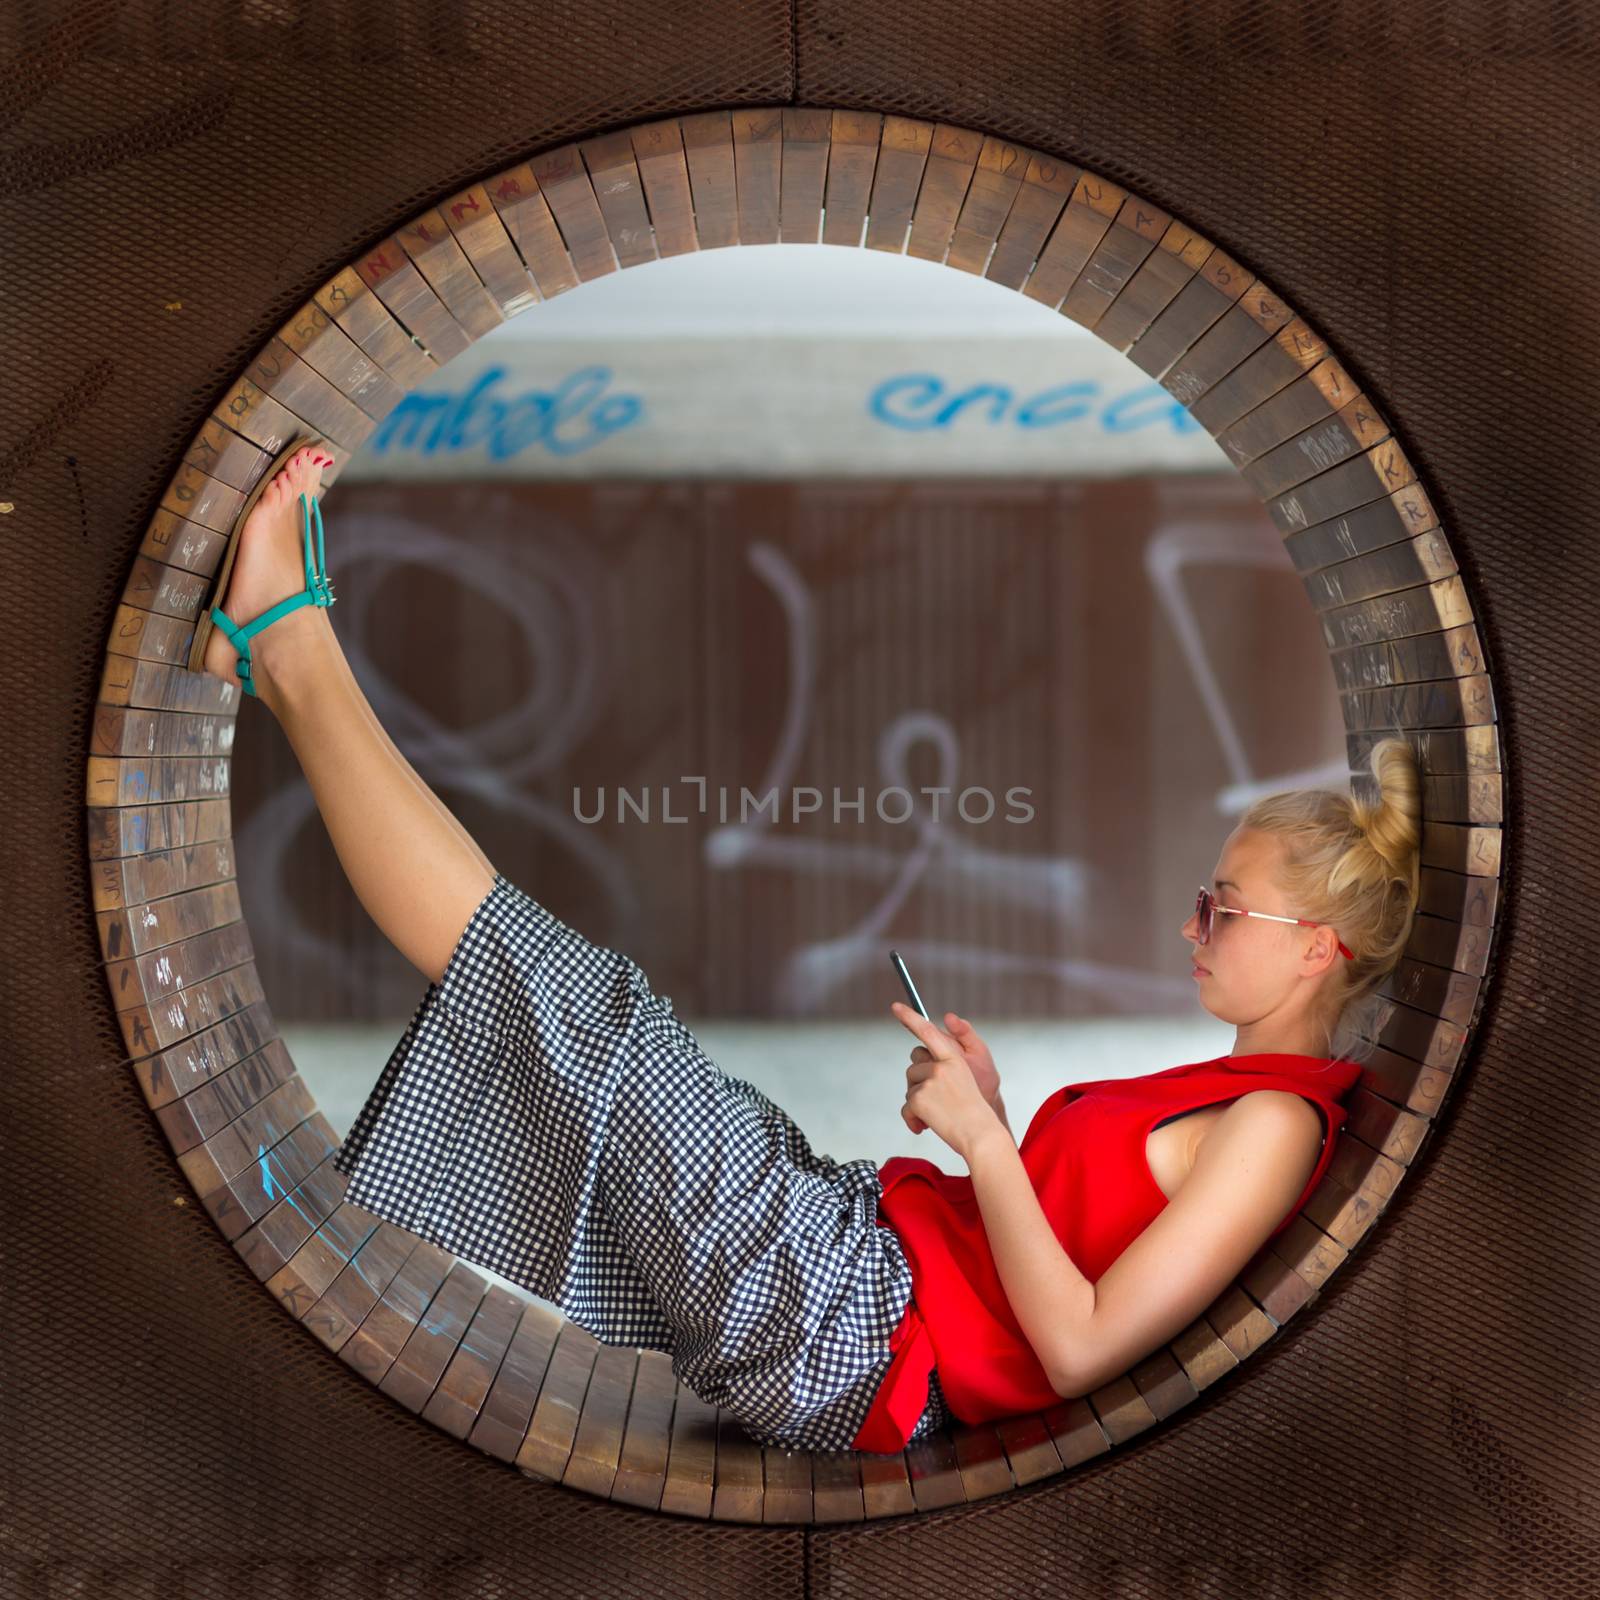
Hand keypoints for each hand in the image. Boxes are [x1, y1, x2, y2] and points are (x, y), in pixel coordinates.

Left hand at [891, 1000, 1003, 1161]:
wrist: (981, 1134)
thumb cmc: (974, 1112)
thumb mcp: (964, 1081)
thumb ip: (943, 1068)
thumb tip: (918, 1063)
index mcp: (954, 1058)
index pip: (928, 1031)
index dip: (910, 1017)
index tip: (895, 1007)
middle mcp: (941, 1065)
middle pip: (914, 1064)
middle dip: (918, 1080)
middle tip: (935, 1098)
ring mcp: (929, 1080)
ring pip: (909, 1087)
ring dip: (917, 1103)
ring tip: (937, 1115)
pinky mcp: (919, 1097)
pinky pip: (906, 1107)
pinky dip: (912, 1119)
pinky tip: (925, 1127)